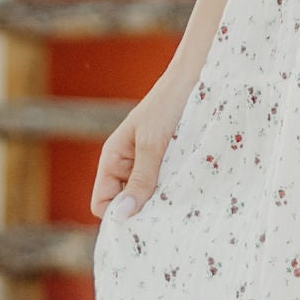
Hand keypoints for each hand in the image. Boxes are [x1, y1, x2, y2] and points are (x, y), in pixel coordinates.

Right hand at [92, 69, 191, 218]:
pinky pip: (167, 187)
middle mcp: (128, 166)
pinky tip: (190, 194)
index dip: (117, 216)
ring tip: (181, 206)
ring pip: (149, 199)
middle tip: (166, 220)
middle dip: (142, 214)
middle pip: (126, 205)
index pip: (102, 204)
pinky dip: (175, 193)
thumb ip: (140, 179)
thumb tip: (121, 216)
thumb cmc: (169, 104)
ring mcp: (150, 165)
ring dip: (162, 204)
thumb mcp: (153, 144)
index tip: (142, 223)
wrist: (198, 76)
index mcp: (113, 159)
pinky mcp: (171, 163)